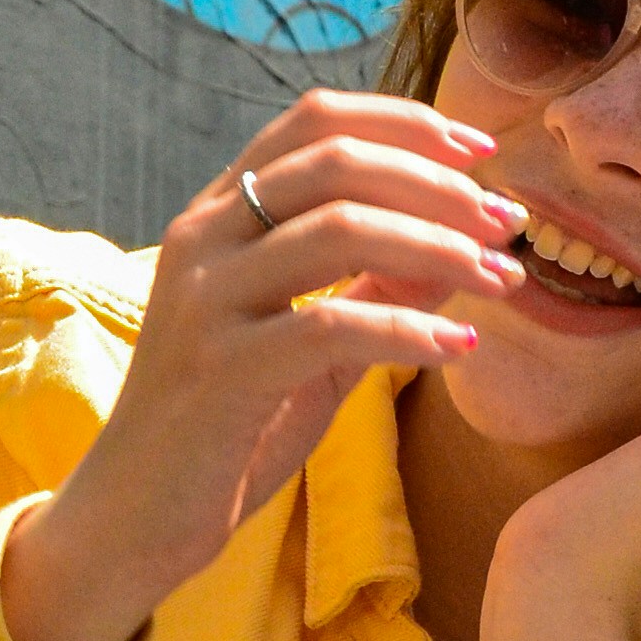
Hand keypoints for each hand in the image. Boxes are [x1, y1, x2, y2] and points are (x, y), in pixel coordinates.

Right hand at [0, 93, 525, 640]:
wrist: (134, 518)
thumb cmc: (225, 430)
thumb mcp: (311, 347)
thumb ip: (374, 289)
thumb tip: (463, 248)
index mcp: (219, 214)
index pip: (314, 122)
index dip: (405, 124)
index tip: (481, 154)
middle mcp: (204, 238)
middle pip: (335, 162)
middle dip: (438, 184)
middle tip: (506, 223)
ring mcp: (206, 299)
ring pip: (338, 229)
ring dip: (438, 247)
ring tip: (501, 280)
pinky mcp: (220, 369)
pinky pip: (330, 325)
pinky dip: (409, 329)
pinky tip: (461, 350)